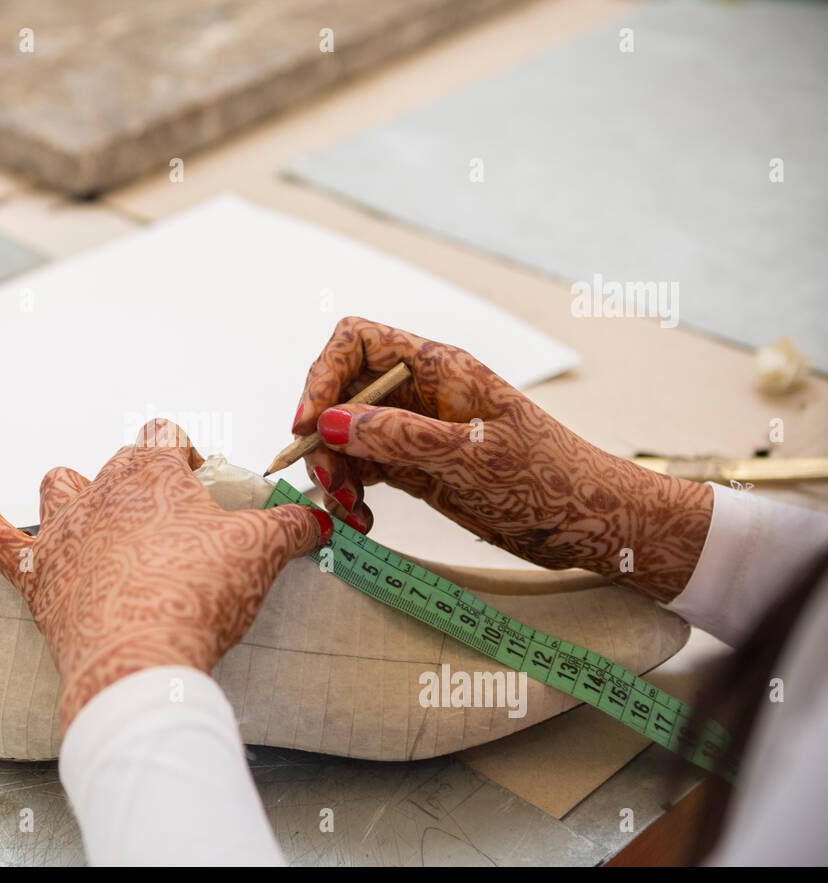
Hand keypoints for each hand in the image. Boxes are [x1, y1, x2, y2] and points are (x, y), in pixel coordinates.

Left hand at [0, 419, 331, 730]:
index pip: (166, 437)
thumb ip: (292, 526)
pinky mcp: (33, 574)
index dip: (187, 457)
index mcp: (151, 471)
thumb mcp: (262, 553)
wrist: (140, 662)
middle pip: (121, 464)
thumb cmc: (200, 596)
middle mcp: (100, 489)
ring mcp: (61, 532)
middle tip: (177, 524)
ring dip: (76, 492)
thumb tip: (320, 518)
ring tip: (97, 513)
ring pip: (61, 486)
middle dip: (145, 483)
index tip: (205, 485)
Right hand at [294, 317, 711, 601]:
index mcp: (438, 368)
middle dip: (323, 437)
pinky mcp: (418, 467)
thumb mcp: (470, 457)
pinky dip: (354, 494)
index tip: (308, 425)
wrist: (590, 522)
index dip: (322, 377)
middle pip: (341, 394)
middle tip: (329, 483)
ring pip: (346, 437)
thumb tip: (327, 423)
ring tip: (350, 512)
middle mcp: (420, 392)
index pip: (356, 343)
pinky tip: (364, 521)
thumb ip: (397, 437)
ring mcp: (416, 430)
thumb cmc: (548, 480)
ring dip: (336, 473)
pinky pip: (365, 470)